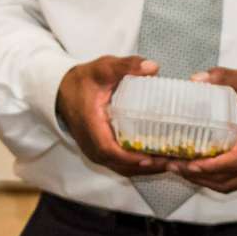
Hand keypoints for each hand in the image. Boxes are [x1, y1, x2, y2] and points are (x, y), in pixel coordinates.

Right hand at [56, 55, 173, 177]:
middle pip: (120, 164)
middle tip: (173, 161)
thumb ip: (126, 66)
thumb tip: (153, 67)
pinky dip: (139, 166)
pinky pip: (120, 165)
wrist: (63, 90)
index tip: (151, 157)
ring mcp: (95, 151)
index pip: (109, 149)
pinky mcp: (100, 152)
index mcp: (91, 125)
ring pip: (122, 168)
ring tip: (171, 163)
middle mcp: (91, 144)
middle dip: (146, 166)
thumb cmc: (84, 80)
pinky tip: (158, 161)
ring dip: (145, 169)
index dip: (130, 157)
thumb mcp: (103, 68)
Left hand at [175, 69, 236, 193]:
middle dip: (197, 174)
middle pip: (226, 177)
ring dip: (201, 180)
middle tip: (172, 165)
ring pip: (227, 184)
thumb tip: (197, 79)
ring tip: (178, 169)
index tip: (191, 163)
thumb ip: (227, 77)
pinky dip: (211, 183)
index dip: (213, 165)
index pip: (236, 159)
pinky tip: (195, 174)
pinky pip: (231, 185)